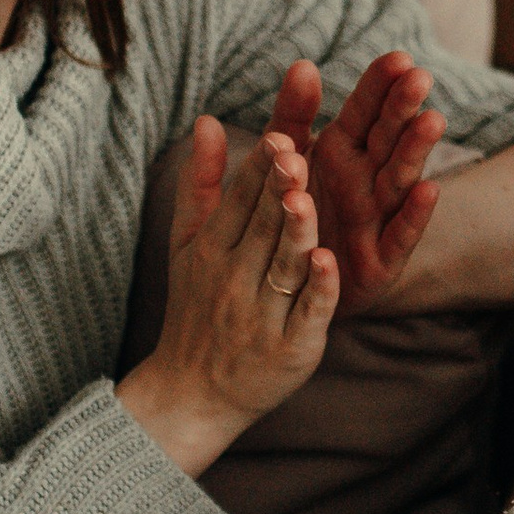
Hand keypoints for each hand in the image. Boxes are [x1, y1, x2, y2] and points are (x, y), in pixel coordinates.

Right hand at [116, 115, 335, 476]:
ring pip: (284, 267)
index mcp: (212, 249)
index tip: (278, 136)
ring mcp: (262, 315)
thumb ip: (200, 182)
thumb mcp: (186, 244)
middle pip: (263, 228)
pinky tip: (328, 262)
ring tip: (305, 198)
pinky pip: (307, 315)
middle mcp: (235, 278)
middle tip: (296, 153)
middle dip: (278, 191)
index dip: (259, 170)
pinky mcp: (291, 348)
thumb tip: (207, 120)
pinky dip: (317, 291)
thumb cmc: (196, 308)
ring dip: (296, 234)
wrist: (191, 393)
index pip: (239, 202)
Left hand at [270, 52, 444, 313]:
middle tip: (419, 77)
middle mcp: (366, 180)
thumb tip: (302, 64)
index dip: (380, 85)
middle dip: (402, 108)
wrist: (279, 291)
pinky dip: (414, 215)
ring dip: (416, 151)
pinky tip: (429, 190)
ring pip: (399, 179)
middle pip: (388, 138)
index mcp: (341, 152)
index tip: (399, 57)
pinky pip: (398, 236)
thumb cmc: (285, 217)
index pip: (365, 110)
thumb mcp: (282, 161)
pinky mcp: (381, 262)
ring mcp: (378, 219)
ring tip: (431, 121)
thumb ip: (291, 116)